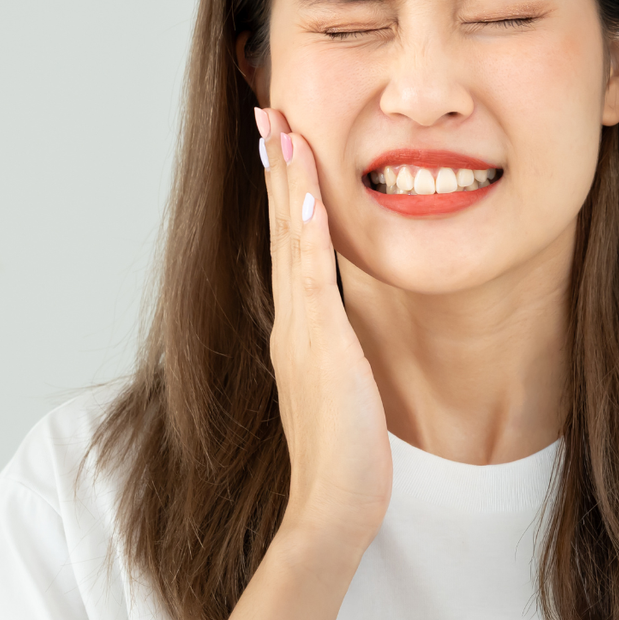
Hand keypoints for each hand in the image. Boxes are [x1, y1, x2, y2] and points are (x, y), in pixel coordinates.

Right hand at [257, 107, 391, 549]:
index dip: (285, 193)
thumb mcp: (345, 388)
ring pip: (288, 242)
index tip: (283, 144)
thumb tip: (350, 333)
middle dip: (275, 169)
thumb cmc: (346, 457)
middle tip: (268, 112)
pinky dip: (303, 235)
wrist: (331, 506)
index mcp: (298, 330)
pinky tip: (305, 198)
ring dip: (285, 183)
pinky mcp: (319, 347)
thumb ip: (342, 353)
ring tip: (281, 129)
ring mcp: (300, 332)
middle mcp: (290, 323)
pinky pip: (310, 279)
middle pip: (278, 229)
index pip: (289, 245)